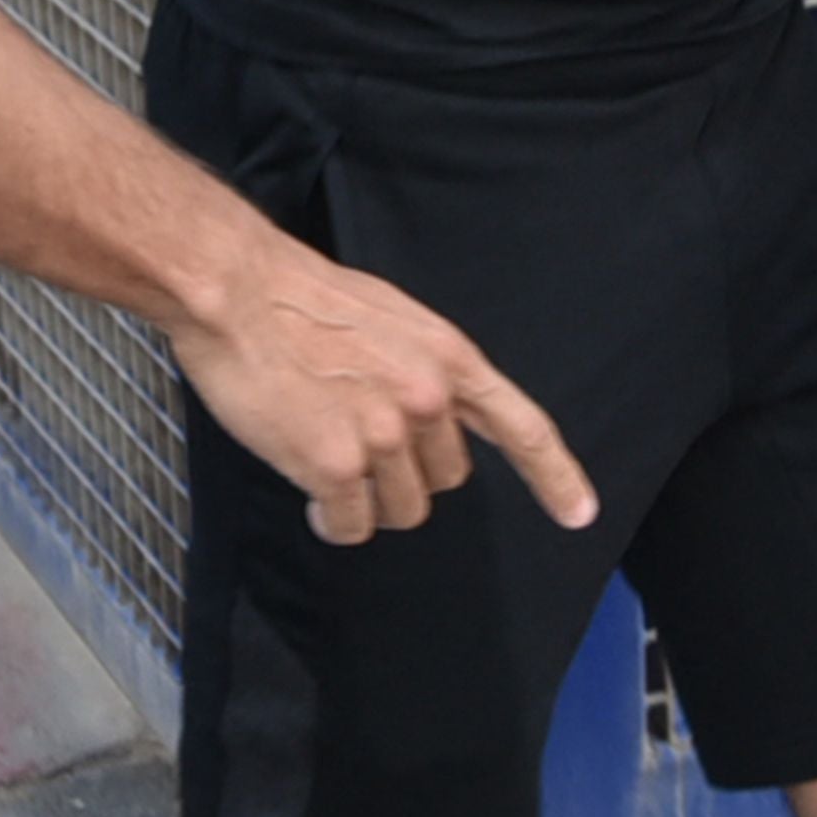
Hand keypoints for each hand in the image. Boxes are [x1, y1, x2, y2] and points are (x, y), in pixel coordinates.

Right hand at [167, 231, 594, 549]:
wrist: (237, 291)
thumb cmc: (300, 297)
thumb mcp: (393, 319)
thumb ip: (423, 371)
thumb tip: (426, 421)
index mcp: (448, 358)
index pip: (521, 426)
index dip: (554, 476)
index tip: (580, 513)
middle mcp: (427, 398)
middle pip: (445, 480)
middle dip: (407, 474)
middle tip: (357, 440)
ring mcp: (384, 434)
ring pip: (399, 510)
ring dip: (366, 499)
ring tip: (323, 455)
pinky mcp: (335, 465)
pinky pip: (350, 525)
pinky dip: (331, 519)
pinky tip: (310, 491)